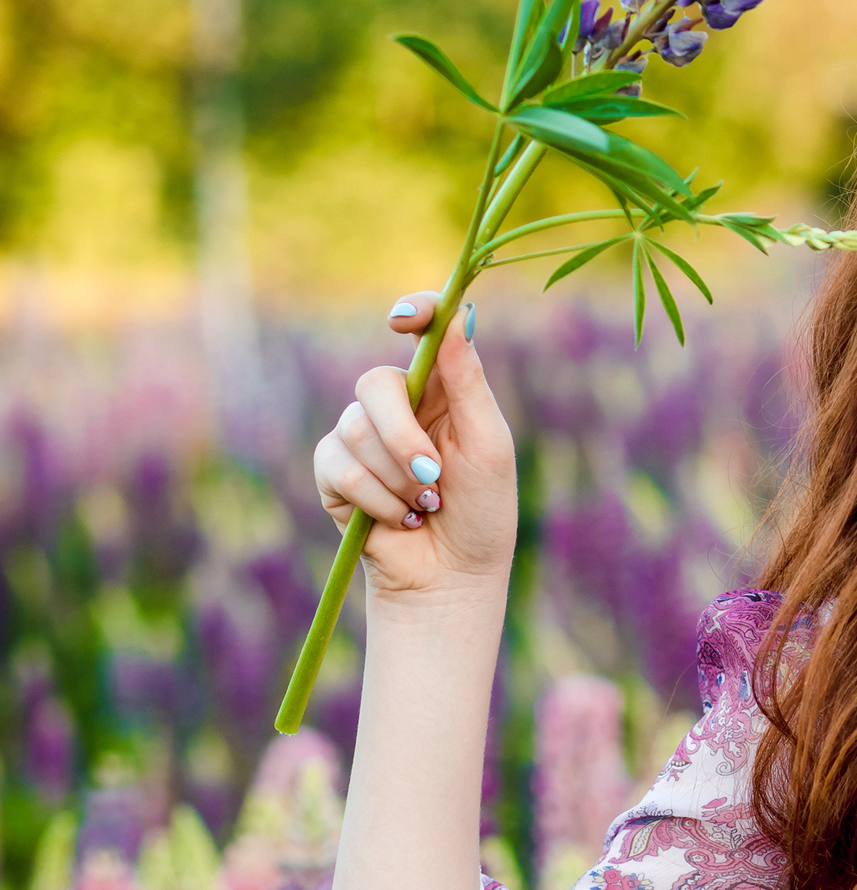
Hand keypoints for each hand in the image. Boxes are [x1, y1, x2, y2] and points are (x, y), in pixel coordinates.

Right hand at [313, 293, 517, 602]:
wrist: (453, 575)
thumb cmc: (484, 510)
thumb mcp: (488, 444)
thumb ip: (469, 381)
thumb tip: (462, 313)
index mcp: (443, 390)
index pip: (423, 333)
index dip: (413, 313)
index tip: (404, 319)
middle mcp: (399, 407)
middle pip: (375, 384)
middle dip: (403, 435)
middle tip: (433, 477)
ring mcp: (361, 438)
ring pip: (355, 428)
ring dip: (397, 478)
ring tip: (427, 508)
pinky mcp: (334, 474)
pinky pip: (338, 467)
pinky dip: (377, 499)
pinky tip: (401, 520)